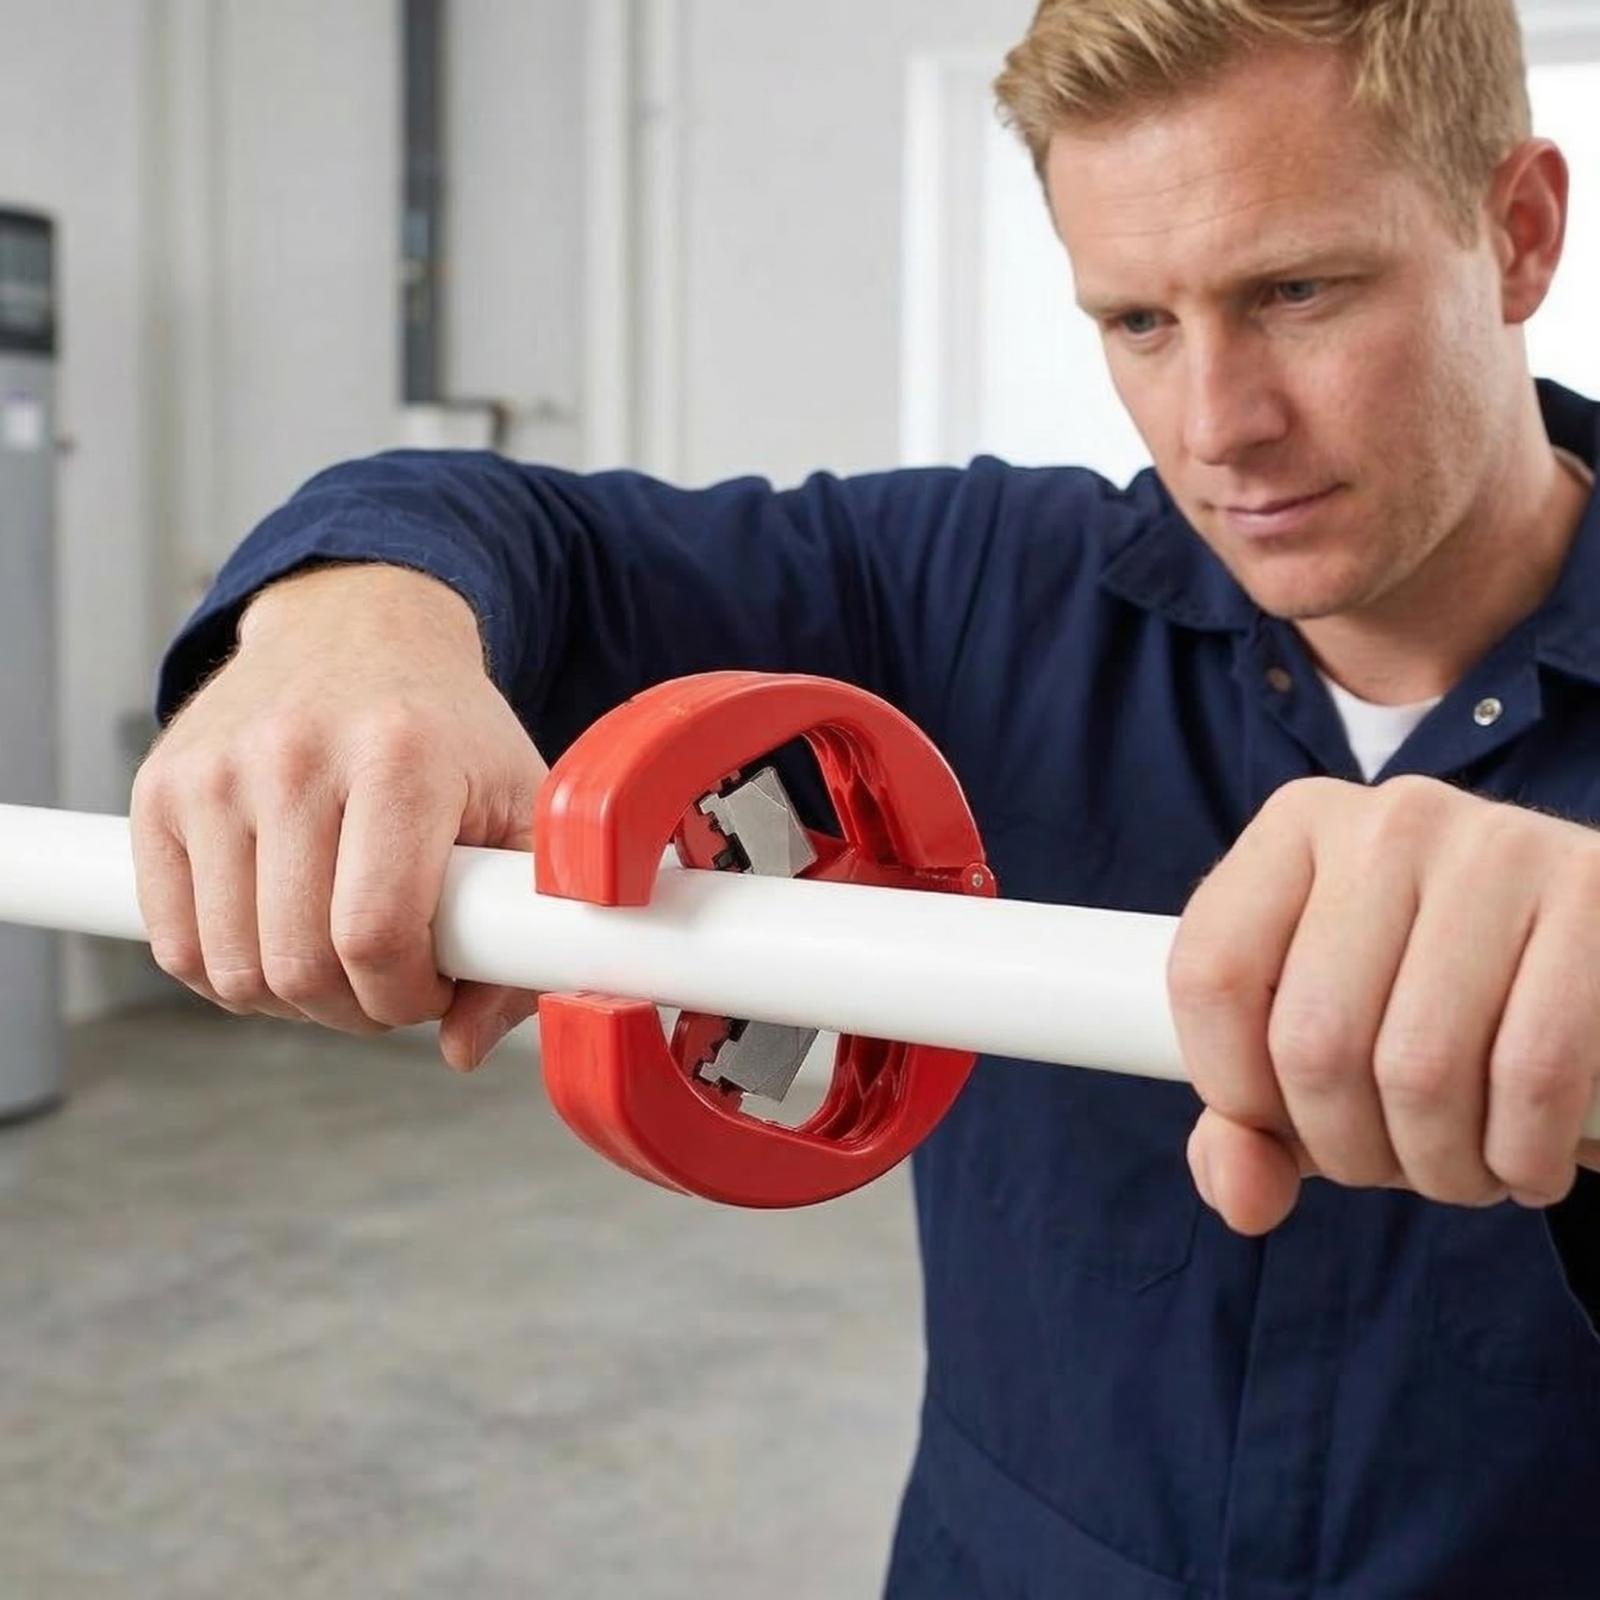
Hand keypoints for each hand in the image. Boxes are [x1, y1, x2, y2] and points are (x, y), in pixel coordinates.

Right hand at [131, 564, 547, 1070]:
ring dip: (292, 1000)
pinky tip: (282, 941)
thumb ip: (521, 928)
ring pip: (231, 968)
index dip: (407, 997)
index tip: (433, 989)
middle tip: (391, 981)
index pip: (376, 935)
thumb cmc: (450, 731)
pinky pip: (176, 944)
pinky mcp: (159, 789)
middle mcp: (294, 755)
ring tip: (340, 959)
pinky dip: (229, 974)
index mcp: (399, 756)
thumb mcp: (523, 809)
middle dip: (355, 1009)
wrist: (359, 629)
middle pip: (299, 964)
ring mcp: (215, 770)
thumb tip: (464, 1047)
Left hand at [1168, 775, 1599, 1233]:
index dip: (1235, 1090)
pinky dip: (1522, 1156)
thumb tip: (1240, 1197)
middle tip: (1395, 1163)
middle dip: (1348, 1150)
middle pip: (1312, 1038)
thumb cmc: (1436, 1007)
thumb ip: (1250, 1128)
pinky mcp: (1594, 893)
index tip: (1284, 1127)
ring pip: (1419, 1068)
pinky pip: (1534, 1073)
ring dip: (1439, 1167)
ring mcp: (1495, 847)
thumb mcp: (1322, 1048)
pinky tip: (1527, 1161)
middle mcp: (1387, 821)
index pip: (1208, 975)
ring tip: (1462, 1166)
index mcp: (1296, 828)